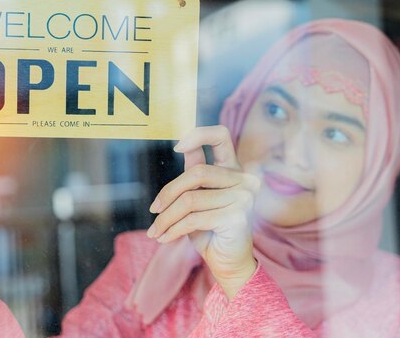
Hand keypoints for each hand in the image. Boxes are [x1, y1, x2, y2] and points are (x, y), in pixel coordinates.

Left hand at [146, 125, 259, 298]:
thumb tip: (182, 147)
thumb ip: (194, 175)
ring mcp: (244, 198)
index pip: (221, 135)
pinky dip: (174, 229)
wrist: (228, 264)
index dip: (198, 135)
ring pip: (191, 199)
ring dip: (166, 218)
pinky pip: (194, 219)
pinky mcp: (237, 217)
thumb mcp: (199, 198)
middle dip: (169, 192)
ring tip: (155, 231)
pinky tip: (164, 238)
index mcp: (235, 169)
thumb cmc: (211, 230)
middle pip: (196, 172)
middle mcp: (245, 180)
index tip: (176, 147)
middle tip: (154, 210)